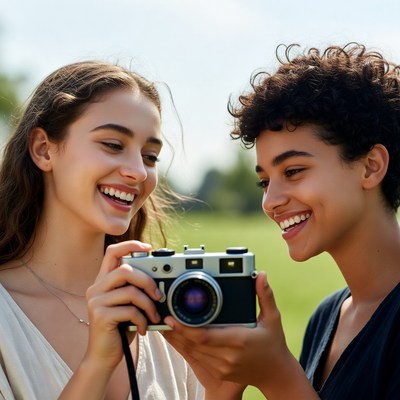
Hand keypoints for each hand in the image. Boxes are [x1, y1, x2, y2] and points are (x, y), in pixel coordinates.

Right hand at [84, 241, 161, 369]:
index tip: (148, 248)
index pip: (112, 252)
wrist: (103, 357)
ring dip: (149, 304)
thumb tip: (159, 281)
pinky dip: (142, 319)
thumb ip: (135, 289)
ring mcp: (96, 301)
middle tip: (159, 295)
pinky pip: (130, 310)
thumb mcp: (128, 304)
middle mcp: (96, 288)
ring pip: (130, 291)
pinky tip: (144, 328)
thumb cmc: (120, 328)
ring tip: (154, 316)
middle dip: (147, 281)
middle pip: (125, 270)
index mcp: (103, 281)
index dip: (130, 245)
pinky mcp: (100, 316)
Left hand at [162, 272, 290, 392]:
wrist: (276, 374)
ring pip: (193, 353)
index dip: (185, 328)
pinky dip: (186, 348)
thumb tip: (261, 275)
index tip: (172, 318)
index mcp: (239, 340)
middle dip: (177, 331)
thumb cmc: (274, 344)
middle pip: (194, 344)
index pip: (205, 336)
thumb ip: (265, 295)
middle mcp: (228, 356)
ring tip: (167, 324)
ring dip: (179, 339)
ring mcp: (223, 367)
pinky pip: (198, 359)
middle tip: (165, 316)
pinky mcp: (220, 372)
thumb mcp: (272, 318)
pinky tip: (178, 337)